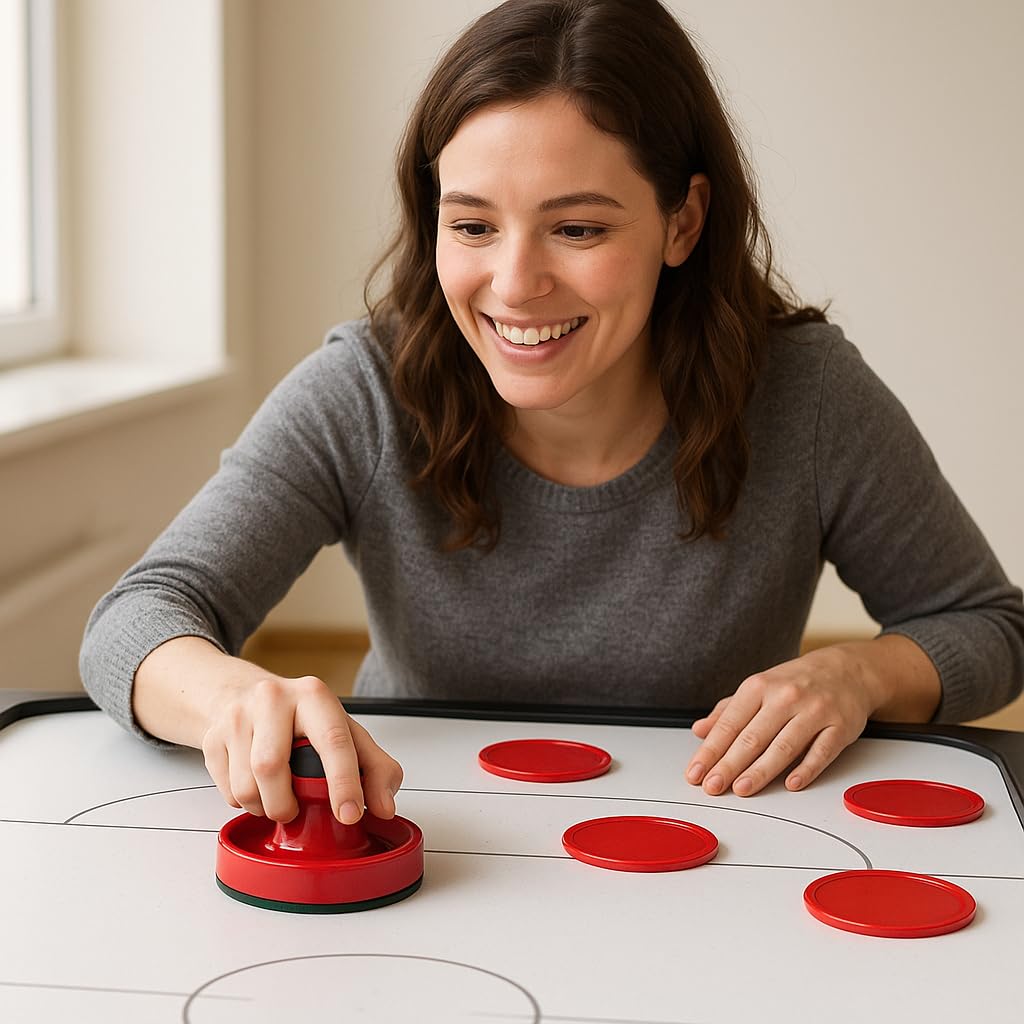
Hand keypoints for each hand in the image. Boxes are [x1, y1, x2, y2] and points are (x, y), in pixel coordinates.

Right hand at [202, 671, 403, 824]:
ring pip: (246, 786)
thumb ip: (376, 768)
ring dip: (265, 807)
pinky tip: (257, 786)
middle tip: (296, 810)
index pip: (332, 740)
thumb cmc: (302, 719)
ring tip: (277, 796)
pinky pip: (227, 792)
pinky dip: (245, 803)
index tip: (349, 813)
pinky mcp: (212, 737)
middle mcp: (272, 698)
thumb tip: (384, 807)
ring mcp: (237, 716)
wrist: (245, 695)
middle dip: (286, 805)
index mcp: (313, 695)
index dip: (343, 782)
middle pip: (271, 768)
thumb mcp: (345, 732)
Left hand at [685, 645, 882, 796]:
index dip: (710, 751)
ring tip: (742, 789)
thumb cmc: (796, 682)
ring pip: (784, 746)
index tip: (695, 772)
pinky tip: (790, 784)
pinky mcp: (840, 726)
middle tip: (712, 786)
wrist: (847, 669)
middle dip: (729, 765)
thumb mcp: (759, 688)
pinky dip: (806, 769)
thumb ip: (728, 711)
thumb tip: (699, 731)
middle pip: (752, 737)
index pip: (728, 724)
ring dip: (761, 771)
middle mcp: (785, 697)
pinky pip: (821, 752)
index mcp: (759, 686)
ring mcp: (814, 711)